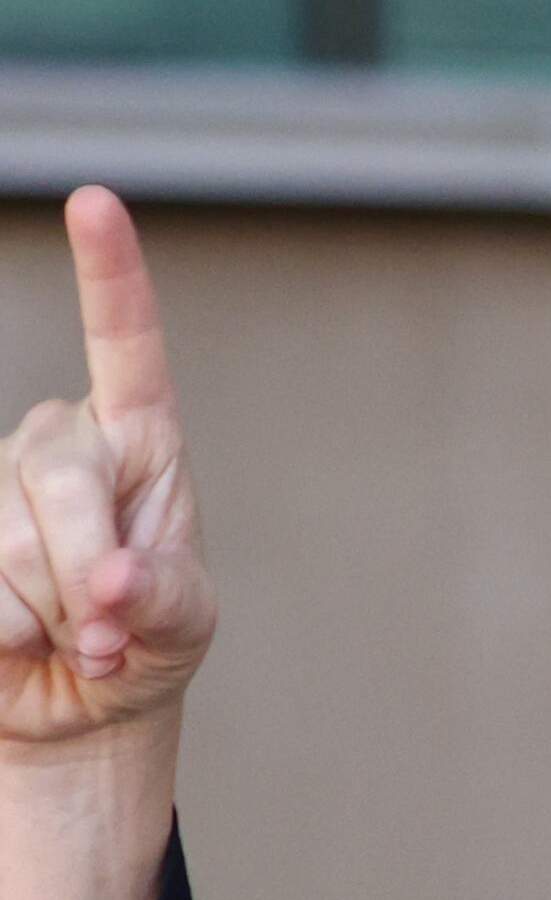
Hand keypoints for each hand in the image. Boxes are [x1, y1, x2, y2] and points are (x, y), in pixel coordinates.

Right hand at [2, 190, 205, 748]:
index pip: (125, 345)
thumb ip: (161, 599)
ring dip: (49, 617)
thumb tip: (112, 585)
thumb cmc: (148, 637)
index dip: (111, 276)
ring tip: (75, 639)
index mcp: (136, 439)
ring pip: (7, 546)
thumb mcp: (182, 622)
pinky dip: (5, 635)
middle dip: (89, 574)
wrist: (83, 698)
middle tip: (111, 635)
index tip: (96, 201)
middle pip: (57, 484)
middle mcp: (53, 442)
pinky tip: (20, 643)